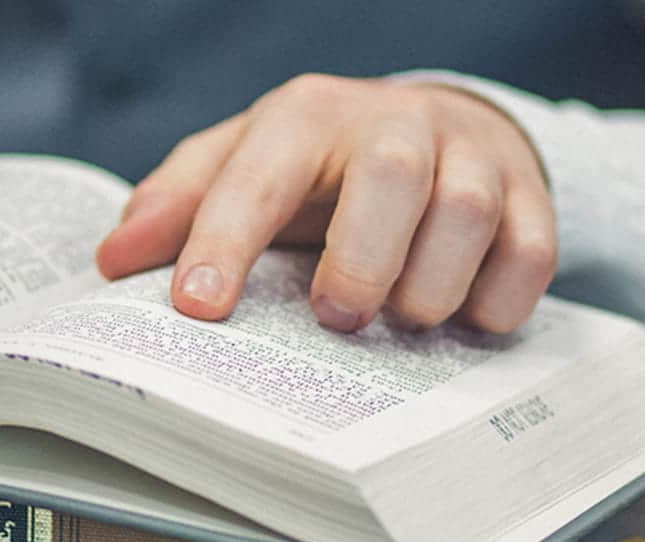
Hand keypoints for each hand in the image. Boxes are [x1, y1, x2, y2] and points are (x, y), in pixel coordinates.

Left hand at [95, 74, 555, 332]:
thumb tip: (112, 259)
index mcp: (305, 116)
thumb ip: (178, 204)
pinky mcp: (528, 193)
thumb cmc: (318, 165)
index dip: (223, 240)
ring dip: (429, 284)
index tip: (196, 307)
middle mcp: (392, 122)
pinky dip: (499, 298)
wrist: (434, 130)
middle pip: (389, 175)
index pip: (260, 172)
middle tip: (333, 317)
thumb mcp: (240, 166)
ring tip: (401, 320)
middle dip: (358, 260)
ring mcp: (468, 153)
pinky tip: (465, 320)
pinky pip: (532, 249)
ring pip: (466, 211)